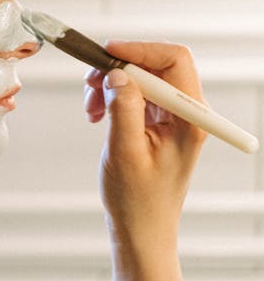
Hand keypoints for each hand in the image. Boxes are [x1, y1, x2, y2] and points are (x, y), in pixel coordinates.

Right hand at [83, 41, 206, 256]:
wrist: (141, 230)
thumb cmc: (138, 201)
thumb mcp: (125, 152)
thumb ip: (124, 108)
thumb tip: (118, 73)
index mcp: (190, 120)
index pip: (175, 61)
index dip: (140, 50)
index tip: (108, 53)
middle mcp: (187, 114)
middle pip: (157, 65)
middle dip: (120, 68)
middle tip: (92, 85)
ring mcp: (174, 118)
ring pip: (142, 77)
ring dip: (112, 83)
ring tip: (91, 106)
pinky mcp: (159, 122)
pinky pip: (136, 93)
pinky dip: (113, 96)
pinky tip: (97, 113)